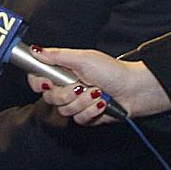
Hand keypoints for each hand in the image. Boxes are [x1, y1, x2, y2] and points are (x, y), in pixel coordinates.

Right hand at [27, 48, 170, 123]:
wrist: (134, 89)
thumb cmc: (112, 70)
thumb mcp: (83, 58)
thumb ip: (57, 56)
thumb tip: (36, 50)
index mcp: (64, 72)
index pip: (38, 78)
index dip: (38, 83)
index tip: (45, 83)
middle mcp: (68, 88)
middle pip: (49, 98)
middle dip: (67, 93)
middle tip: (81, 86)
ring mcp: (77, 103)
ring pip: (64, 110)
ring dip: (83, 102)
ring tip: (97, 93)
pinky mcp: (86, 116)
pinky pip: (78, 119)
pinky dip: (91, 111)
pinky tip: (102, 104)